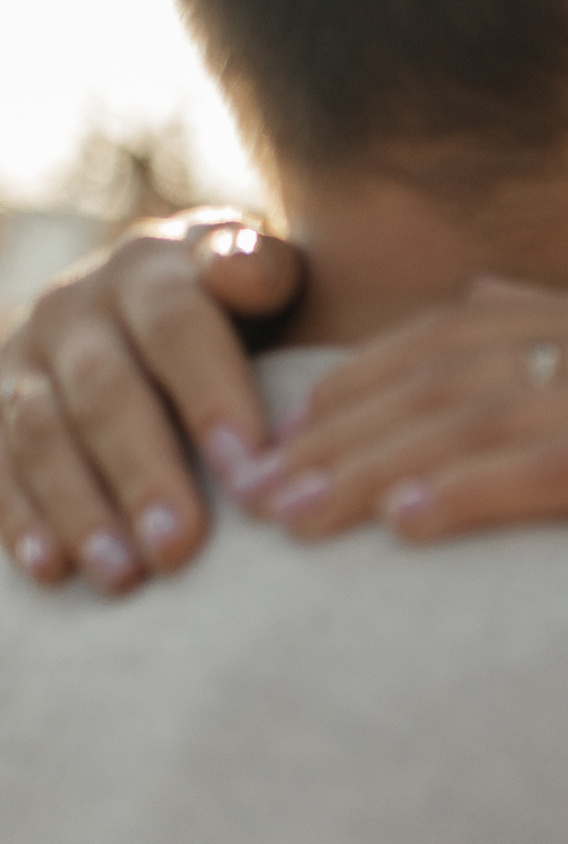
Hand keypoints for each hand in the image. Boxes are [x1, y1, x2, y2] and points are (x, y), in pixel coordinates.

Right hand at [0, 210, 303, 590]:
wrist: (167, 307)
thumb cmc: (249, 307)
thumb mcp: (267, 275)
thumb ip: (260, 272)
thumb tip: (243, 271)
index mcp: (152, 266)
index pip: (179, 329)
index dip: (214, 402)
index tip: (252, 480)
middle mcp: (76, 305)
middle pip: (106, 393)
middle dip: (142, 474)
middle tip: (181, 548)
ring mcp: (24, 356)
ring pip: (38, 433)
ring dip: (79, 509)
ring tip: (124, 577)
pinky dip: (18, 517)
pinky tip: (51, 570)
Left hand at [242, 277, 567, 648]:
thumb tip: (482, 319)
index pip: (455, 335)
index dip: (353, 385)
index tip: (270, 447)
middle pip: (457, 370)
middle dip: (343, 431)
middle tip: (254, 499)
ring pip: (498, 413)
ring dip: (385, 466)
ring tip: (303, 521)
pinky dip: (487, 492)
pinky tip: (417, 528)